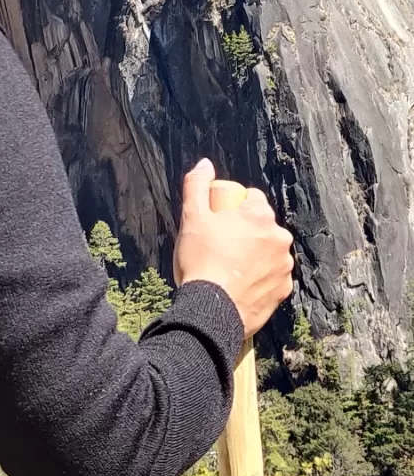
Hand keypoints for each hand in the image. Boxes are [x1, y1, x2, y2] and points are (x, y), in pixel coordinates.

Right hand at [174, 160, 293, 338]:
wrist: (211, 311)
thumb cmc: (200, 262)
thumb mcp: (191, 218)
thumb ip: (197, 185)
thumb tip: (205, 164)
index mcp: (259, 215)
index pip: (251, 198)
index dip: (233, 208)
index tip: (219, 223)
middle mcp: (279, 237)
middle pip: (262, 225)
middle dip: (246, 231)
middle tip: (222, 246)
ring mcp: (284, 265)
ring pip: (268, 250)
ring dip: (255, 254)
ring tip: (230, 268)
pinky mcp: (284, 289)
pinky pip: (272, 275)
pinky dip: (260, 277)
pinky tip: (241, 284)